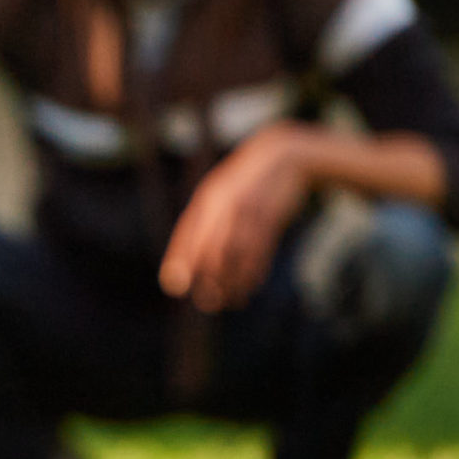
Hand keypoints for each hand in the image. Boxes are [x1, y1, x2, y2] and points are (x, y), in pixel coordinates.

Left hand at [160, 123, 310, 311]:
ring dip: (233, 280)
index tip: (173, 286)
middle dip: (207, 276)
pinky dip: (254, 270)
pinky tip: (249, 287)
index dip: (180, 260)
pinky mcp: (273, 215)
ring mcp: (251, 209)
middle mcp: (226, 203)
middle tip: (206, 303)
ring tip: (228, 301)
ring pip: (238, 252)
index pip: (188, 233)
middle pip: (212, 245)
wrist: (285, 155)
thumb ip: (206, 220)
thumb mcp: (222, 193)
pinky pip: (261, 248)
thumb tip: (188, 258)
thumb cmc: (247, 181)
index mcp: (209, 198)